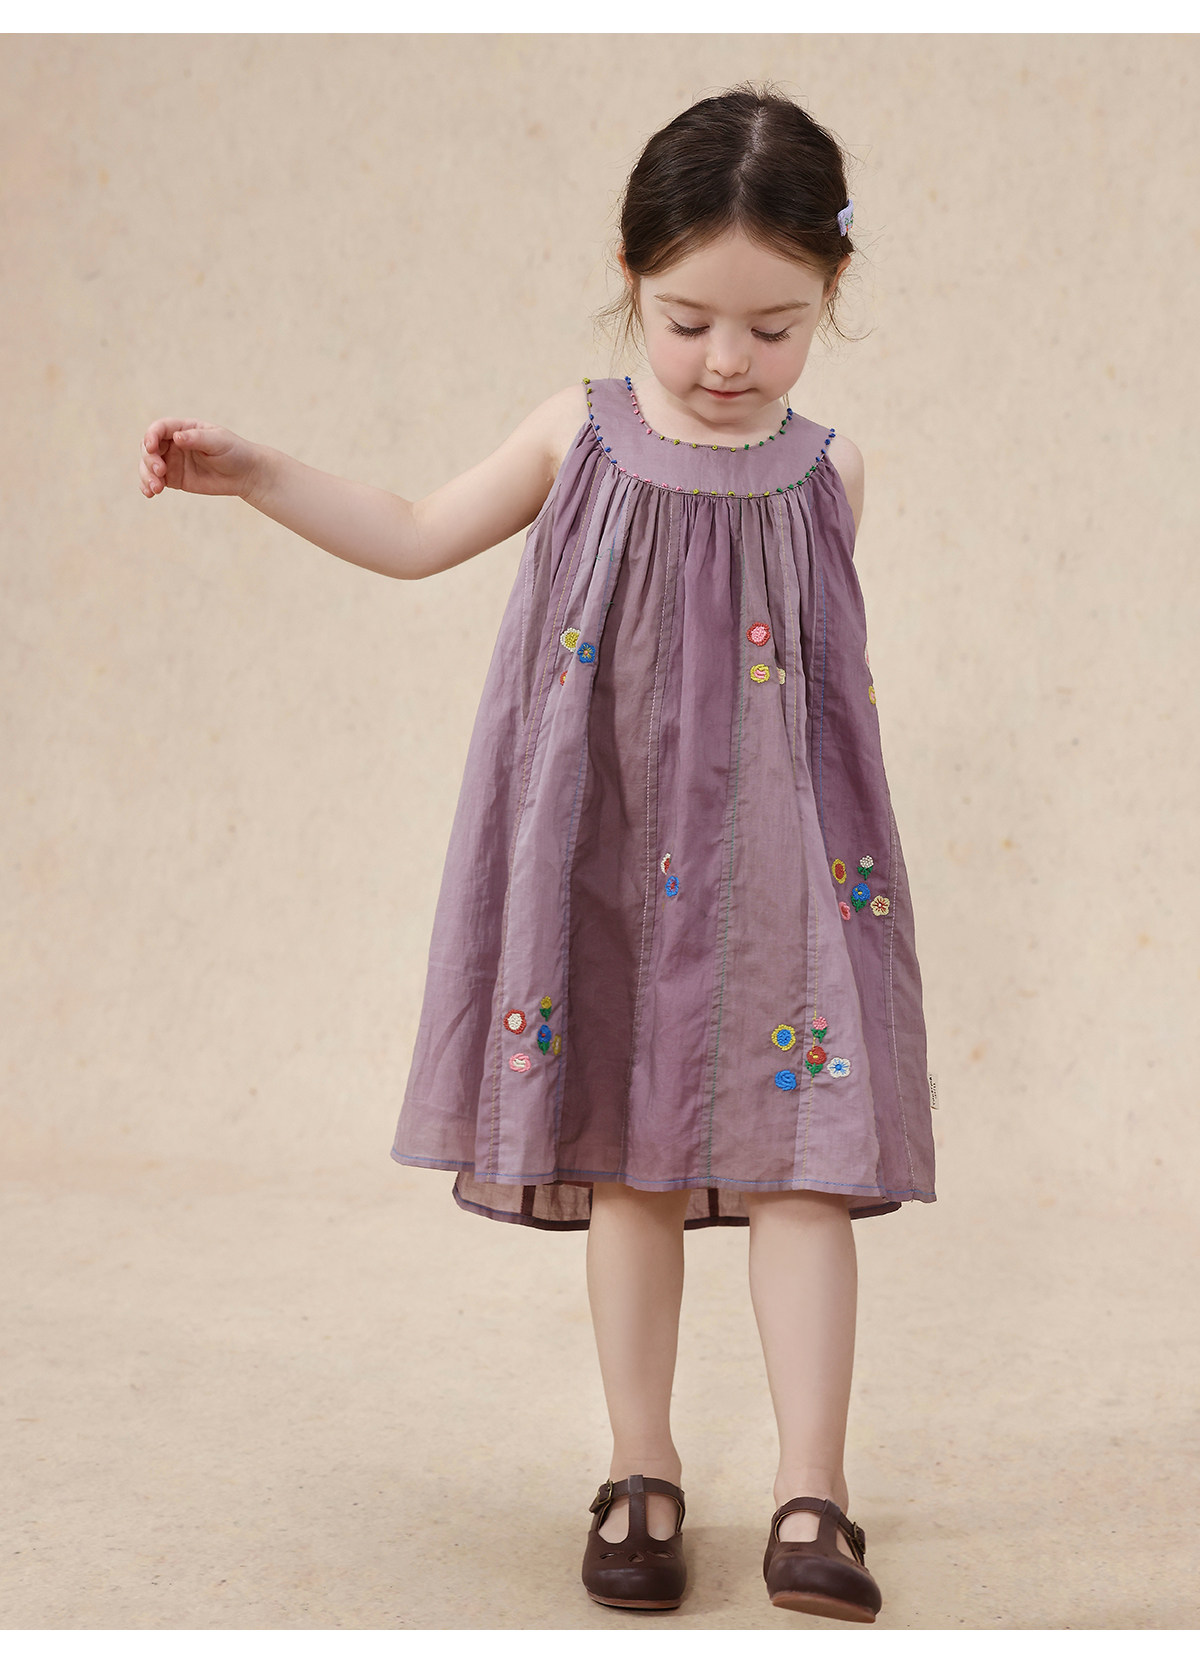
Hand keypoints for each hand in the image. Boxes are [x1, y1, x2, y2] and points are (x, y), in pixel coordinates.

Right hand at [139, 418, 262, 500]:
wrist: (245, 474)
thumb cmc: (234, 452)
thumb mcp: (218, 442)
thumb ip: (197, 439)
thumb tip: (177, 437)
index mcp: (183, 429)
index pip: (159, 428)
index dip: (151, 436)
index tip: (151, 447)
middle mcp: (173, 443)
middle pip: (149, 447)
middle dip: (149, 459)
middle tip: (160, 471)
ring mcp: (172, 461)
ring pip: (148, 465)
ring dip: (146, 475)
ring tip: (156, 488)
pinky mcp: (174, 479)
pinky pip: (155, 481)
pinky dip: (148, 486)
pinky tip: (149, 493)